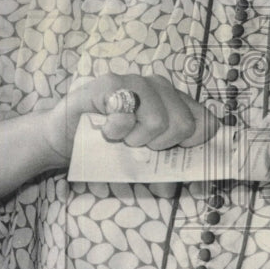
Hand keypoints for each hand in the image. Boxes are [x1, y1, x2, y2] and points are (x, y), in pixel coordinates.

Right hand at [44, 73, 219, 161]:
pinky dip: (116, 131)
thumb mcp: (141, 164)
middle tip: (138, 144)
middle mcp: (160, 87)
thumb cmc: (106, 148)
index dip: (195, 145)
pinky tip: (106, 128)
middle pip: (185, 124)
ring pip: (159, 121)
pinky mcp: (110, 83)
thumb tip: (177, 187)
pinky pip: (127, 114)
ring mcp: (136, 81)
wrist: (63, 138)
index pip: (206, 121)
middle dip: (161, 145)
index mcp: (174, 103)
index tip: (171, 154)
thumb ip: (163, 173)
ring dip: (136, 139)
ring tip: (121, 137)